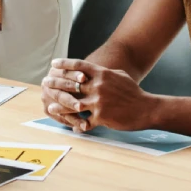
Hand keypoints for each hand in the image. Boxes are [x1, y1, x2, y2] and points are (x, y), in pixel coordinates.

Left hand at [42, 58, 157, 132]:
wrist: (146, 108)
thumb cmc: (133, 91)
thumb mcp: (119, 76)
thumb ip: (104, 72)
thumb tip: (93, 69)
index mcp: (102, 74)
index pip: (79, 66)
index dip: (64, 64)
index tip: (53, 64)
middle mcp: (98, 86)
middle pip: (71, 85)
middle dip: (56, 84)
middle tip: (45, 84)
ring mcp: (99, 102)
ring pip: (73, 105)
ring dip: (60, 107)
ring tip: (50, 108)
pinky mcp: (101, 116)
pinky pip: (85, 122)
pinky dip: (77, 125)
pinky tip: (70, 127)